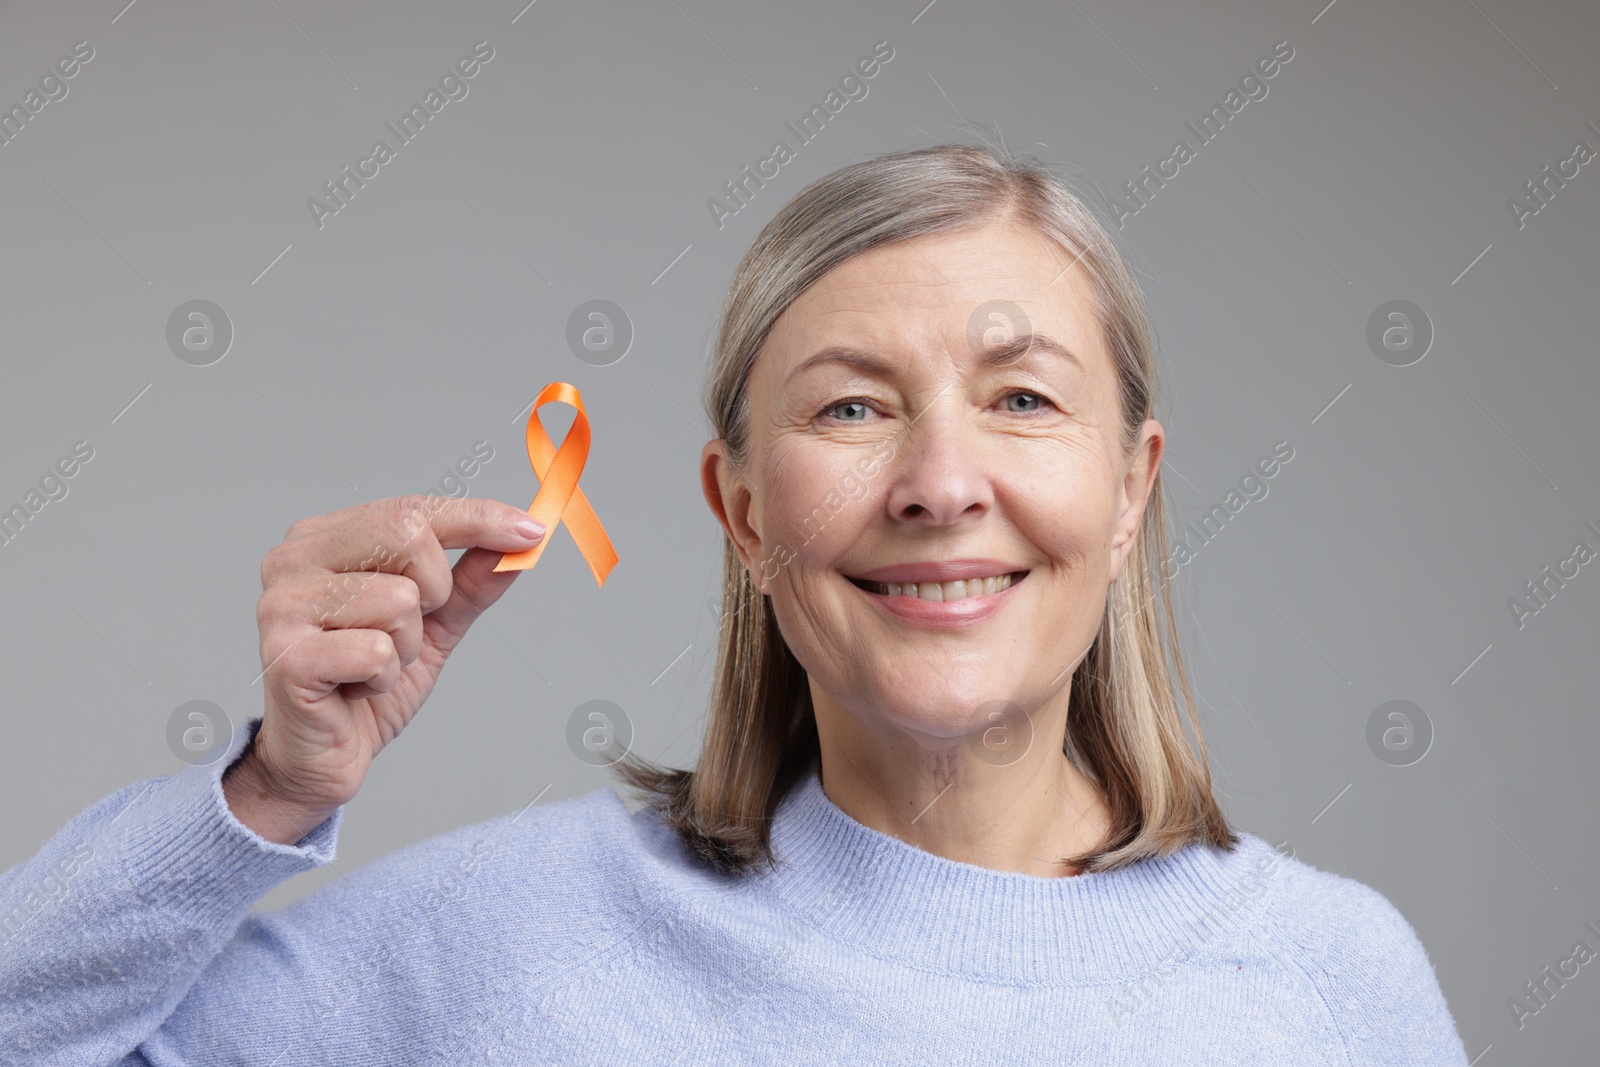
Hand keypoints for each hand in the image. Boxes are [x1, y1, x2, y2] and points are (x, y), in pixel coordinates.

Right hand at [224, 495, 544, 843]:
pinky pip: (377, 650)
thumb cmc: (365, 685)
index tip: (531, 530)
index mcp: (324, 538)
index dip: (479, 519)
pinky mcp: (287, 657)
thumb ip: (471, 581)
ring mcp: (282, 606)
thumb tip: (521, 540)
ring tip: (373, 666)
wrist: (319, 759)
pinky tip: (357, 689)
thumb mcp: (434, 625)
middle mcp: (293, 560)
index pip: (413, 509)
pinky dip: (384, 677)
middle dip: (436, 588)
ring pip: (398, 599)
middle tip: (413, 628)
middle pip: (405, 533)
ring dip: (407, 645)